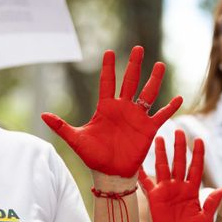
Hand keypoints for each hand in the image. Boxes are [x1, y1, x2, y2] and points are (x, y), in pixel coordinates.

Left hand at [42, 46, 181, 177]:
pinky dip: (170, 108)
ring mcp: (137, 118)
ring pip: (147, 94)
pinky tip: (179, 98)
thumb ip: (61, 126)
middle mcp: (123, 109)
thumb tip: (42, 115)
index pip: (107, 83)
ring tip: (159, 65)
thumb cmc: (93, 157)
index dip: (108, 68)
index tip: (109, 52)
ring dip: (154, 80)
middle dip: (134, 65)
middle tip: (138, 48)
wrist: (110, 174)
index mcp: (105, 108)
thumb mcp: (76, 140)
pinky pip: (161, 115)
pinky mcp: (148, 129)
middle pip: (130, 82)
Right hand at [140, 129, 221, 221]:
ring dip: (162, 153)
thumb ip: (212, 203)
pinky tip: (138, 162)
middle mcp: (178, 187)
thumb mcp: (205, 219)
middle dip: (179, 147)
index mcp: (192, 190)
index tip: (199, 140)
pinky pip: (146, 183)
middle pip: (179, 162)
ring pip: (163, 167)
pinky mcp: (154, 197)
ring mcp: (165, 191)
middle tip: (179, 130)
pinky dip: (141, 173)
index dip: (197, 154)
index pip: (195, 168)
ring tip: (160, 137)